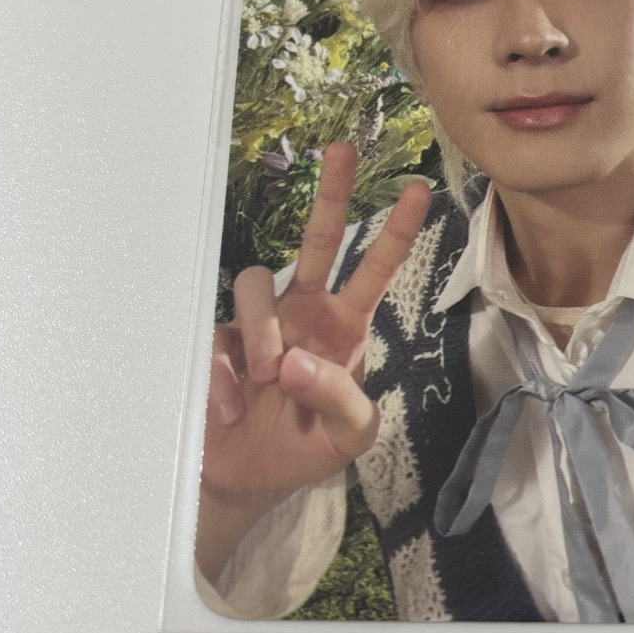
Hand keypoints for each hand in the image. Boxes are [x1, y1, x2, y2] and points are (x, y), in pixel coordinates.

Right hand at [198, 142, 431, 564]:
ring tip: (270, 379)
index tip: (419, 190)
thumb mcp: (349, 435)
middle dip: (333, 194)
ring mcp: (257, 323)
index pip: (375, 271)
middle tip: (344, 151)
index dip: (397, 233)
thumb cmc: (303, 450)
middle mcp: (303, 312)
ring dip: (265, 332)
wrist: (244, 481)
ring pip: (257, 283)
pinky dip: (228, 378)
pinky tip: (233, 409)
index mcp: (344, 328)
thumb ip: (343, 397)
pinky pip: (219, 337)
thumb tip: (297, 360)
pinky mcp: (214, 341)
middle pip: (319, 239)